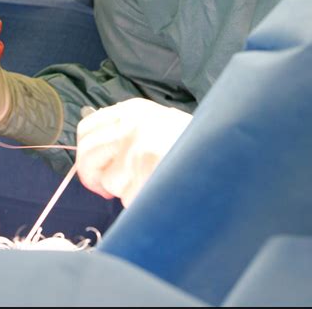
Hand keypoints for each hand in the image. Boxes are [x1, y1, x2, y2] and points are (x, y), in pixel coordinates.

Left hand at [76, 98, 191, 206]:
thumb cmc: (192, 143)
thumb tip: (94, 150)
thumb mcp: (157, 123)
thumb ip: (127, 131)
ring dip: (124, 191)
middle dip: (94, 178)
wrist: (225, 152)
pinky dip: (142, 202)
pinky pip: (129, 199)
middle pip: (87, 156)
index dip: (86, 154)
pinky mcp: (145, 171)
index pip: (86, 129)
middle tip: (108, 188)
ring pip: (108, 182)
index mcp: (133, 110)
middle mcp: (131, 125)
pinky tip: (161, 190)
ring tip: (150, 182)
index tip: (95, 169)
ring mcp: (137, 148)